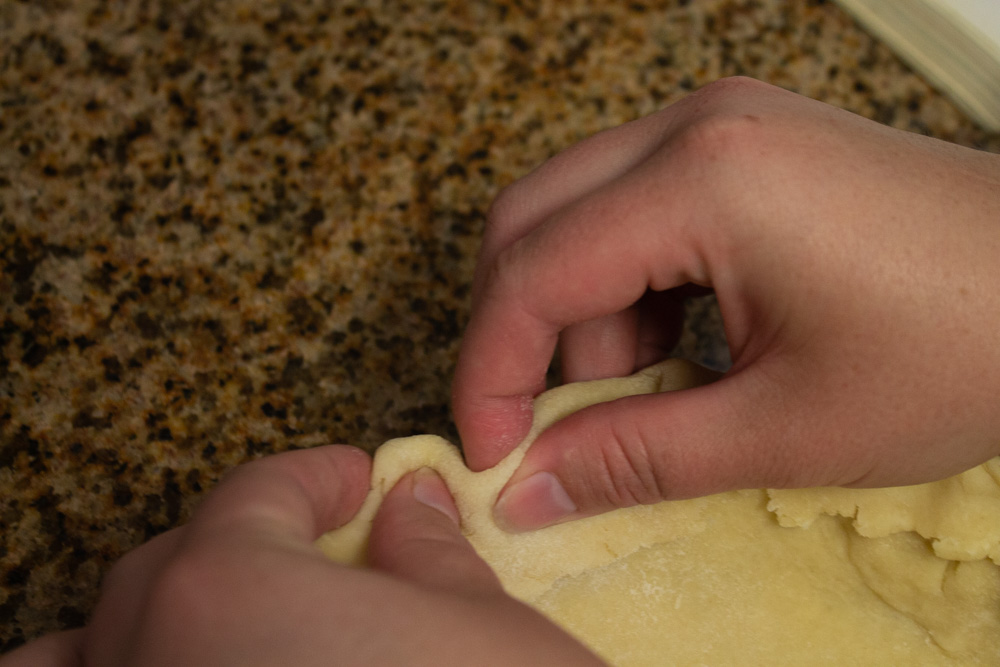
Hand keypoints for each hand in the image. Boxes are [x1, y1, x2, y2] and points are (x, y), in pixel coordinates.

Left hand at [2, 447, 600, 665]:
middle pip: (175, 563)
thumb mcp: (486, 634)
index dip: (317, 476)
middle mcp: (153, 659)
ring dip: (161, 614)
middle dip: (252, 536)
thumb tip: (412, 508)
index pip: (257, 493)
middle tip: (326, 542)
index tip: (356, 480)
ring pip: (103, 644)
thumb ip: (432, 553)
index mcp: (230, 590)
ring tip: (241, 617)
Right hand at [452, 76, 999, 531]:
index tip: (493, 454)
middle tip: (544, 427)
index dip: (491, 374)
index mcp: (702, 178)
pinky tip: (682, 354)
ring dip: (583, 321)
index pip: (531, 273)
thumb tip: (526, 491)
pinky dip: (631, 294)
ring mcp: (719, 125)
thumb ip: (632, 458)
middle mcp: (694, 125)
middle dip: (519, 337)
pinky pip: (635, 214)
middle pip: (529, 222)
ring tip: (648, 401)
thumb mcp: (782, 428)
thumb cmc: (962, 347)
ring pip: (578, 218)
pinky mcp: (741, 146)